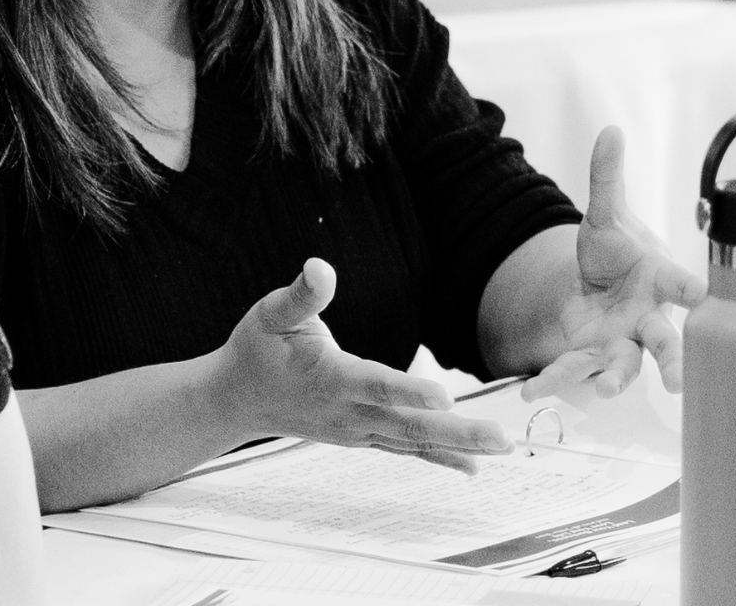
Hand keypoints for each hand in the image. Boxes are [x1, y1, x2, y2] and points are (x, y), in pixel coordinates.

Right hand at [209, 259, 511, 471]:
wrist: (234, 400)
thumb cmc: (255, 351)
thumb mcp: (271, 313)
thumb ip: (302, 294)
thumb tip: (319, 267)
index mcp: (331, 377)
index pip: (376, 384)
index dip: (409, 391)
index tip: (444, 397)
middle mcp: (349, 411)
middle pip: (409, 426)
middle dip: (458, 433)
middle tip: (501, 439)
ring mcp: (357, 430)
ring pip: (414, 442)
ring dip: (459, 447)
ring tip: (502, 449)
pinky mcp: (362, 436)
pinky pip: (405, 449)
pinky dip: (439, 459)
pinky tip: (472, 467)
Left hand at [523, 127, 707, 400]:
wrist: (594, 286)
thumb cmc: (613, 253)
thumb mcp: (605, 214)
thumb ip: (608, 177)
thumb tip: (611, 131)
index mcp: (659, 279)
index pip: (681, 284)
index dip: (694, 291)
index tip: (706, 298)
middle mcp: (646, 317)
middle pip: (665, 341)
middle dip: (673, 361)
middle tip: (678, 381)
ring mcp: (620, 342)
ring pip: (625, 365)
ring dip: (616, 379)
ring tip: (605, 391)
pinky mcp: (591, 356)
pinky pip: (576, 370)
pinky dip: (555, 381)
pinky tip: (533, 391)